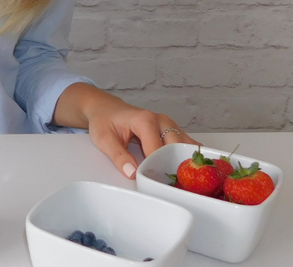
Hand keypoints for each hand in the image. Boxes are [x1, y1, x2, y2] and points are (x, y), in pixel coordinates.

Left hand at [54, 83, 198, 179]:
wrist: (106, 108)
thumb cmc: (104, 121)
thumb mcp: (104, 139)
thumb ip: (118, 156)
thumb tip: (132, 173)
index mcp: (145, 120)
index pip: (156, 149)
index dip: (155, 166)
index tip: (153, 180)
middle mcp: (161, 120)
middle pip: (176, 146)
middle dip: (173, 165)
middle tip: (169, 184)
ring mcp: (168, 124)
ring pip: (184, 144)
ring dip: (184, 161)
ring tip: (182, 179)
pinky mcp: (172, 129)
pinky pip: (186, 143)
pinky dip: (187, 155)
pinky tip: (188, 169)